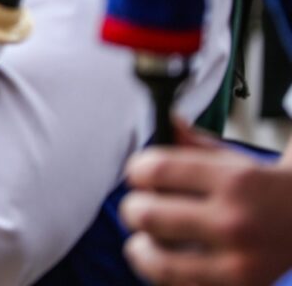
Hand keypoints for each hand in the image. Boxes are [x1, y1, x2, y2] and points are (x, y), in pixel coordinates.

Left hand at [121, 124, 291, 285]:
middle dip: (134, 209)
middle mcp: (236, 223)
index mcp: (233, 181)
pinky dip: (165, 274)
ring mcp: (239, 263)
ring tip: (145, 240)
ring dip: (141, 248)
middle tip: (140, 208)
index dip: (136, 171)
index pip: (154, 171)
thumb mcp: (230, 159)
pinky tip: (169, 259)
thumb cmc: (258, 187)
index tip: (139, 175)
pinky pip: (179, 285)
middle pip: (145, 215)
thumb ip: (190, 143)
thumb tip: (164, 121)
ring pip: (157, 262)